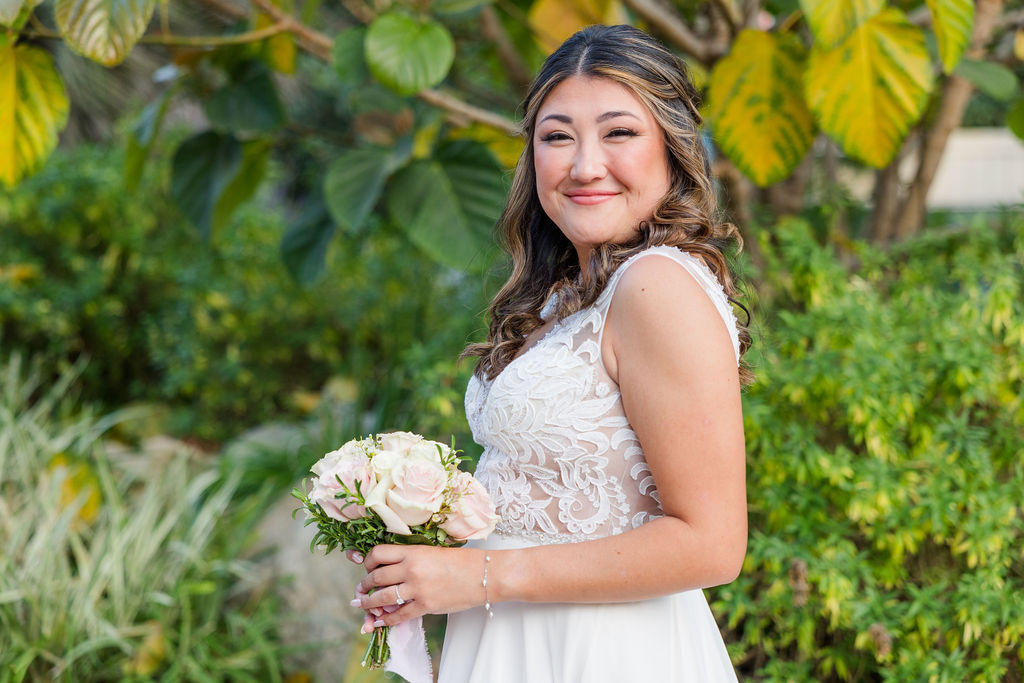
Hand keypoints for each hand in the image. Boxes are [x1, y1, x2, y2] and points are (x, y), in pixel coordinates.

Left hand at [347, 544, 485, 627]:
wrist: (484, 574)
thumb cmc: (462, 561)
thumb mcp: (433, 552)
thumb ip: (412, 560)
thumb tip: (392, 571)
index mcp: (413, 551)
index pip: (378, 553)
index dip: (368, 562)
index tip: (368, 567)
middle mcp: (411, 568)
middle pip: (376, 577)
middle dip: (365, 584)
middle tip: (361, 589)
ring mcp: (417, 588)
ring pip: (382, 597)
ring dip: (368, 602)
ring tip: (363, 605)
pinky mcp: (425, 605)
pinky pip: (398, 615)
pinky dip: (386, 619)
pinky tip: (379, 620)